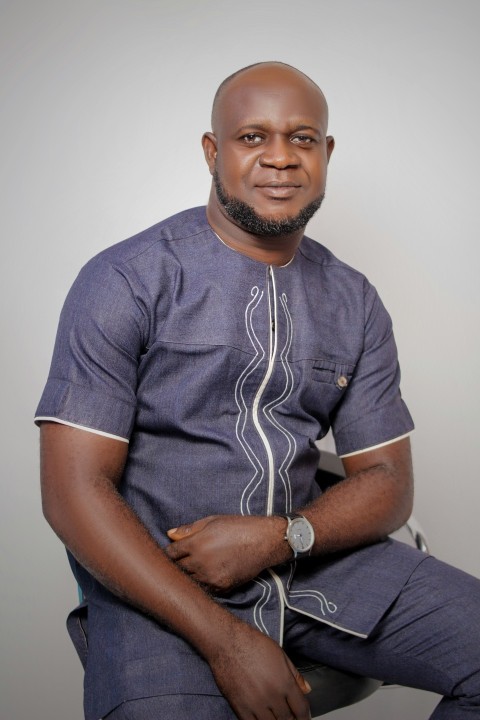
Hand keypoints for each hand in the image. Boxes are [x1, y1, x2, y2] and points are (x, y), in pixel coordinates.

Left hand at [166, 514, 288, 592]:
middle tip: (183, 560)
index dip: (171, 552)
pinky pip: (204, 590)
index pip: (171, 553)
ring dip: (189, 576)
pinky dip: (203, 584)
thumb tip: (170, 534)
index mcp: (196, 544)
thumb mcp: (212, 521)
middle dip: (178, 564)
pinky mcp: (221, 588)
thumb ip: (189, 529)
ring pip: (189, 581)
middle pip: (177, 569)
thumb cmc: (238, 527)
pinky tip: (208, 575)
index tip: (175, 551)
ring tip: (195, 568)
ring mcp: (210, 578)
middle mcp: (200, 563)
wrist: (264, 541)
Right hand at [208, 619, 310, 719]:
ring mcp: (255, 704)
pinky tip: (262, 718)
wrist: (227, 642)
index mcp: (285, 682)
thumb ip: (295, 674)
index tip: (303, 717)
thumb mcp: (280, 654)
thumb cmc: (254, 644)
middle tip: (290, 717)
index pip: (301, 709)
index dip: (304, 716)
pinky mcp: (240, 707)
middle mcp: (272, 696)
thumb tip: (306, 689)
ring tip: (276, 717)